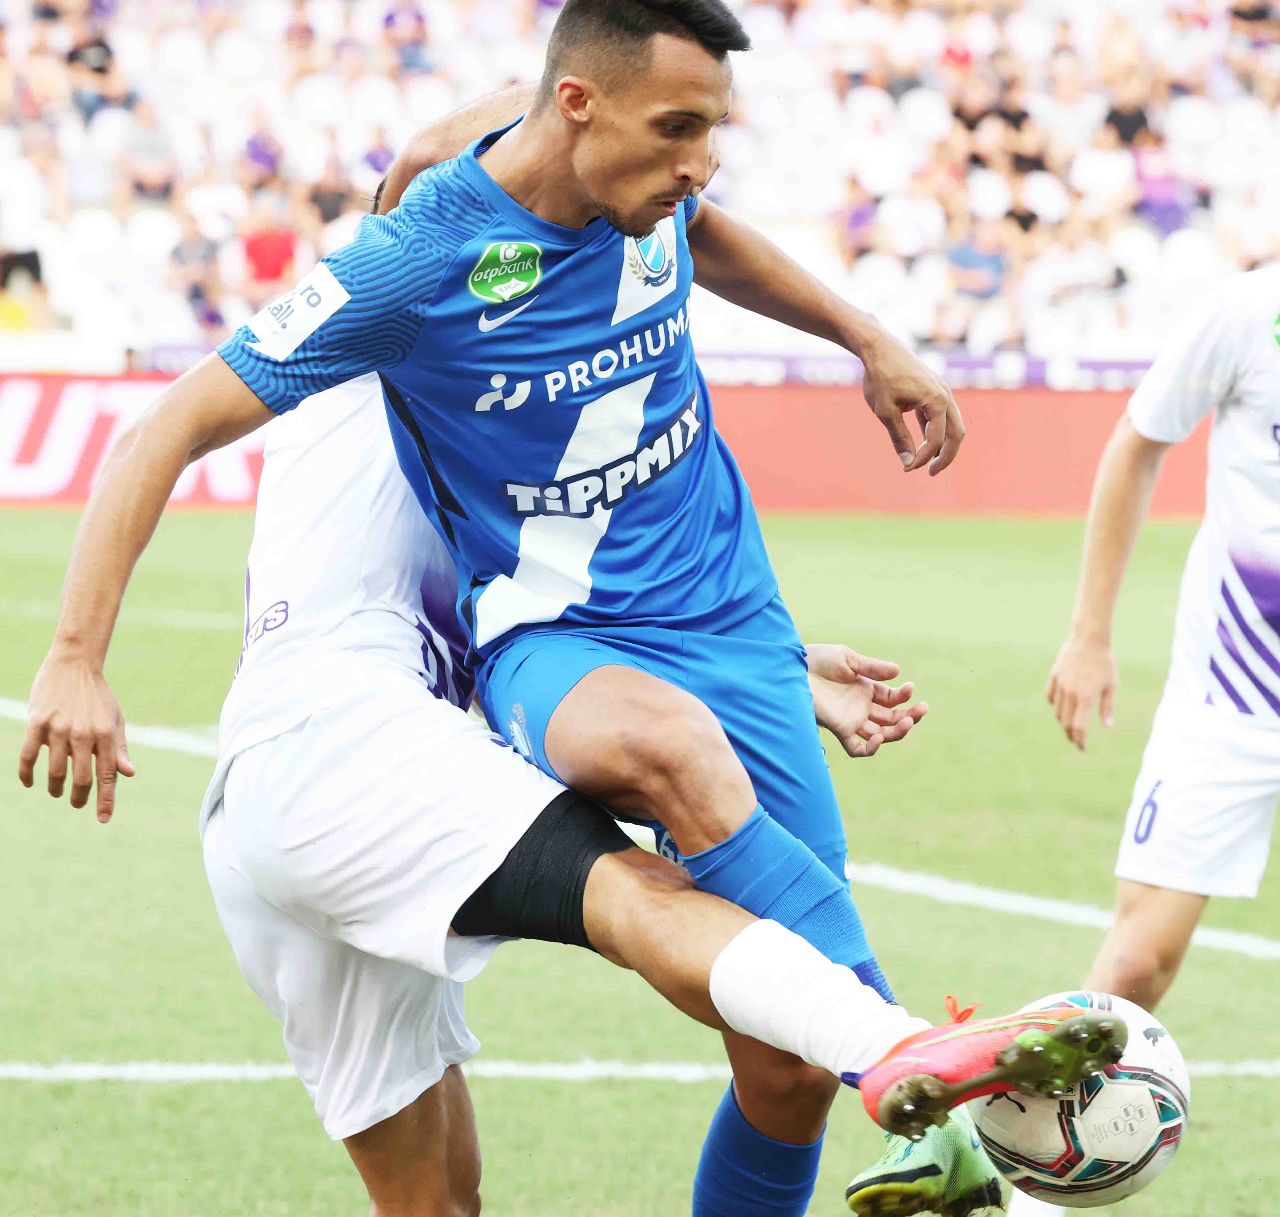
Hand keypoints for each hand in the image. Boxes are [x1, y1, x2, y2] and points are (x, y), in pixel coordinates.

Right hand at [18, 652, 134, 822]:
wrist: (75, 663)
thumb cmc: (98, 696)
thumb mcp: (115, 719)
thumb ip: (119, 748)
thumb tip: (129, 774)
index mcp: (106, 734)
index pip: (107, 775)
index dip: (105, 800)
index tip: (103, 819)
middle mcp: (84, 734)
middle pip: (82, 778)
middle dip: (80, 797)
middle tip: (77, 804)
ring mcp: (59, 729)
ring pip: (55, 771)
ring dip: (55, 787)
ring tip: (56, 792)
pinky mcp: (37, 722)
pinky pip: (27, 756)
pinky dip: (27, 774)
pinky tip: (30, 782)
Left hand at [805, 644, 927, 757]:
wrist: (793, 668)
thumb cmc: (817, 660)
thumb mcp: (848, 659)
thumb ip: (872, 667)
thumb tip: (898, 672)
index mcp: (865, 689)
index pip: (892, 699)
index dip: (904, 696)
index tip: (910, 687)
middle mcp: (861, 707)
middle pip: (891, 720)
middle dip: (909, 717)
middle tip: (922, 710)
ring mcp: (851, 720)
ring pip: (880, 735)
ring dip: (897, 732)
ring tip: (908, 722)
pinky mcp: (839, 729)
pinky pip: (856, 749)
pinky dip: (871, 748)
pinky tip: (879, 737)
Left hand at [856, 329, 964, 475]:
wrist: (879, 347)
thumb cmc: (881, 377)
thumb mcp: (886, 411)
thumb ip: (899, 437)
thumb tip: (908, 462)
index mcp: (937, 400)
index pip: (937, 439)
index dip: (924, 457)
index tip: (906, 468)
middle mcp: (945, 395)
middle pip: (956, 433)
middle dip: (946, 456)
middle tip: (931, 473)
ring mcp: (941, 391)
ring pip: (952, 425)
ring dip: (943, 445)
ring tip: (929, 464)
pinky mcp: (934, 390)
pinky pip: (941, 416)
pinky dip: (935, 431)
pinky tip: (924, 444)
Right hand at [1046, 636, 1116, 750]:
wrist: (1089, 639)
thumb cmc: (1104, 662)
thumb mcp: (1111, 685)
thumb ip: (1107, 707)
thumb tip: (1108, 726)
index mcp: (1085, 697)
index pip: (1079, 727)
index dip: (1080, 740)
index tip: (1082, 748)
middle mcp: (1070, 693)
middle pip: (1065, 722)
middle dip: (1071, 734)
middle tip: (1077, 740)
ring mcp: (1060, 685)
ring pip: (1057, 711)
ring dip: (1063, 721)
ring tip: (1071, 724)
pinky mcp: (1054, 676)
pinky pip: (1051, 697)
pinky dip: (1055, 705)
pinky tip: (1062, 707)